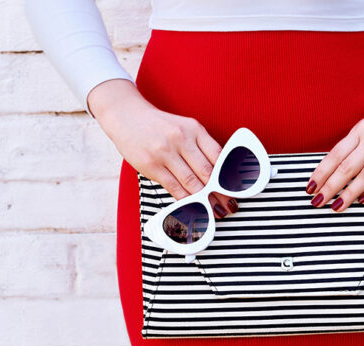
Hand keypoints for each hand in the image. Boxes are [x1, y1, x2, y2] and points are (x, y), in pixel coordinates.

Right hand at [88, 79, 237, 217]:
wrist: (127, 116)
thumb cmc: (159, 126)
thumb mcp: (184, 127)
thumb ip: (201, 147)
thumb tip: (219, 174)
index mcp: (194, 129)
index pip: (219, 155)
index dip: (229, 175)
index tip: (236, 189)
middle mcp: (181, 139)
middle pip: (208, 172)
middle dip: (220, 192)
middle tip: (229, 205)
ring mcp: (165, 152)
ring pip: (192, 182)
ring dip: (205, 200)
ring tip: (214, 210)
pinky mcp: (152, 165)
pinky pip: (173, 187)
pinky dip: (186, 200)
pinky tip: (194, 207)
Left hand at [305, 63, 363, 210]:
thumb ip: (356, 144)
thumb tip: (334, 168)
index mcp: (362, 130)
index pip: (336, 154)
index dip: (321, 172)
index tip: (310, 187)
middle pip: (347, 167)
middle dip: (330, 186)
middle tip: (317, 202)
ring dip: (349, 193)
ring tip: (337, 206)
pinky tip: (363, 201)